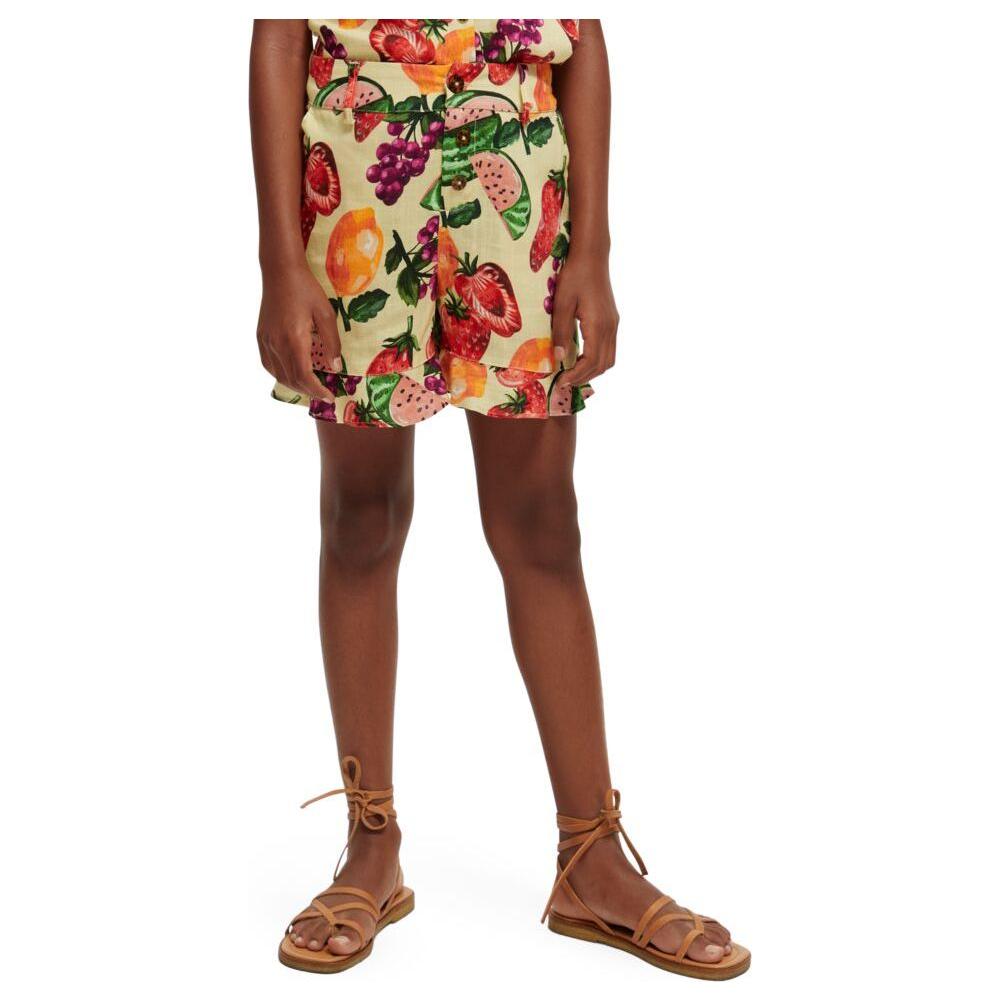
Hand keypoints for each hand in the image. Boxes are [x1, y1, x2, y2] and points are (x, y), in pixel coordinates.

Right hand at [257, 262, 340, 401]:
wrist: (280, 271)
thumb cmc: (306, 289)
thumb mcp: (326, 314)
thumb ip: (332, 343)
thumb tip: (336, 368)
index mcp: (294, 339)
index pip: (304, 376)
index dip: (317, 391)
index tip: (330, 397)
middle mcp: (276, 343)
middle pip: (291, 379)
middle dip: (309, 392)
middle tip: (324, 395)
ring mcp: (266, 341)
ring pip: (278, 375)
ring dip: (295, 386)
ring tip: (311, 388)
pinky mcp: (261, 336)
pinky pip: (269, 364)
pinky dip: (281, 375)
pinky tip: (292, 375)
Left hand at [551, 253, 618, 386]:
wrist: (592, 256)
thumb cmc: (574, 276)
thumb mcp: (562, 303)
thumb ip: (561, 331)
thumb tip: (559, 358)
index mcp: (598, 325)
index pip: (591, 362)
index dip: (576, 376)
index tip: (560, 381)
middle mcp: (610, 328)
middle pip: (603, 365)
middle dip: (584, 378)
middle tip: (564, 383)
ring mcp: (613, 324)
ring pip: (609, 359)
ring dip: (592, 371)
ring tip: (572, 374)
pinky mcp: (612, 320)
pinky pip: (609, 349)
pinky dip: (597, 360)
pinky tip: (581, 359)